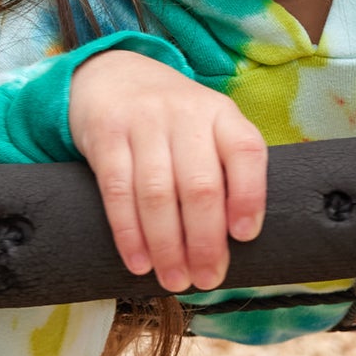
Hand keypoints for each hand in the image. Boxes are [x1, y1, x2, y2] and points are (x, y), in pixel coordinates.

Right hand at [67, 48, 266, 290]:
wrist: (114, 75)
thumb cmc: (174, 119)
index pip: (246, 151)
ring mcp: (144, 123)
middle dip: (206, 241)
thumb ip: (227, 168)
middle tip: (208, 278)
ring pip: (158, 194)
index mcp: (221, 114)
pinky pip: (117, 192)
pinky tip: (140, 262)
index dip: (249, 196)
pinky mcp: (106, 137)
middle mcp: (186, 115)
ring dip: (168, 246)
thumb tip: (238, 239)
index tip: (245, 237)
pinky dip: (129, 233)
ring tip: (175, 280)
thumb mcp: (209, 126)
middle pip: (200, 185)